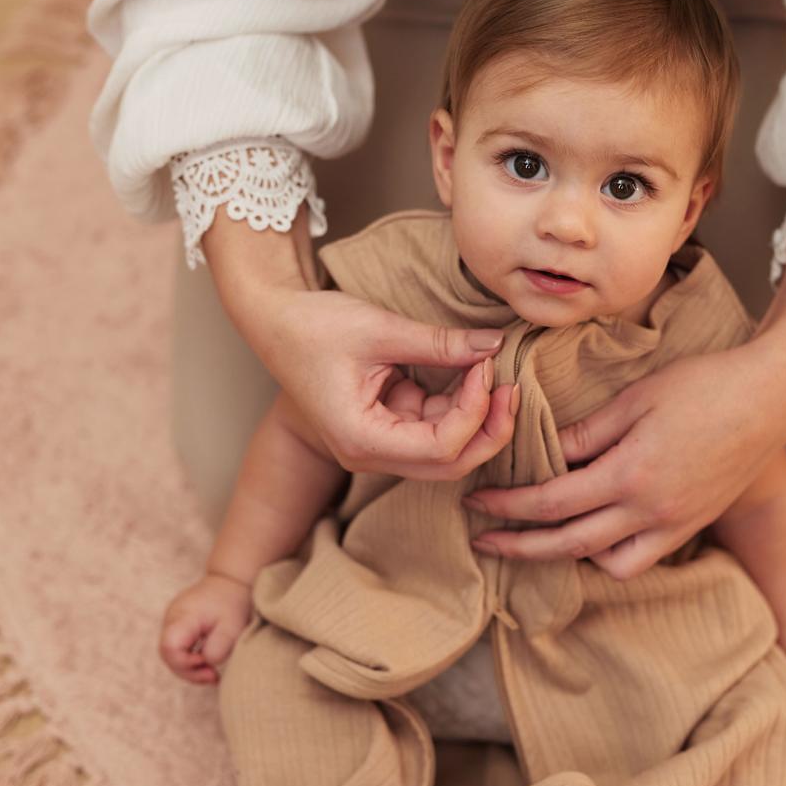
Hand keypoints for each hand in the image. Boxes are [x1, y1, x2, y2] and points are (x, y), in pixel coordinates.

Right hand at [158, 574, 253, 684]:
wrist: (231, 581)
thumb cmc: (233, 603)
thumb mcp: (233, 628)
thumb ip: (218, 648)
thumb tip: (205, 662)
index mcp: (184, 615)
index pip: (170, 647)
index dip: (185, 663)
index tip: (207, 663)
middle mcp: (172, 617)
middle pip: (167, 654)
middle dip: (188, 671)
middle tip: (213, 676)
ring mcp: (172, 621)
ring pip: (171, 654)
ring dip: (190, 668)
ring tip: (212, 674)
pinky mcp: (177, 625)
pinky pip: (177, 648)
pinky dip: (190, 660)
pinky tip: (207, 665)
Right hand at [205, 212, 518, 481]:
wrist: (274, 321)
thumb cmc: (313, 325)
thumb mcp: (380, 329)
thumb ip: (440, 343)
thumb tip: (495, 345)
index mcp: (361, 439)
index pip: (440, 447)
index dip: (475, 412)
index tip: (486, 366)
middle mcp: (370, 454)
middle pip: (450, 463)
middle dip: (489, 429)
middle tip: (511, 385)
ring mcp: (379, 444)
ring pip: (447, 449)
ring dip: (476, 415)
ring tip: (495, 370)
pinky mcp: (387, 426)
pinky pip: (434, 427)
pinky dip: (459, 403)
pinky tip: (474, 372)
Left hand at [464, 346, 785, 579]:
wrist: (771, 397)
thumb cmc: (703, 385)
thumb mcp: (635, 399)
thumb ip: (586, 433)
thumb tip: (543, 452)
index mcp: (630, 475)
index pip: (551, 502)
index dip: (508, 506)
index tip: (477, 504)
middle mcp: (651, 511)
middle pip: (568, 544)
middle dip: (518, 546)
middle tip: (481, 540)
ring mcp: (674, 524)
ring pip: (606, 563)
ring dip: (566, 557)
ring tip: (538, 536)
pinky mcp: (692, 525)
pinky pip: (640, 559)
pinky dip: (610, 556)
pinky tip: (594, 533)